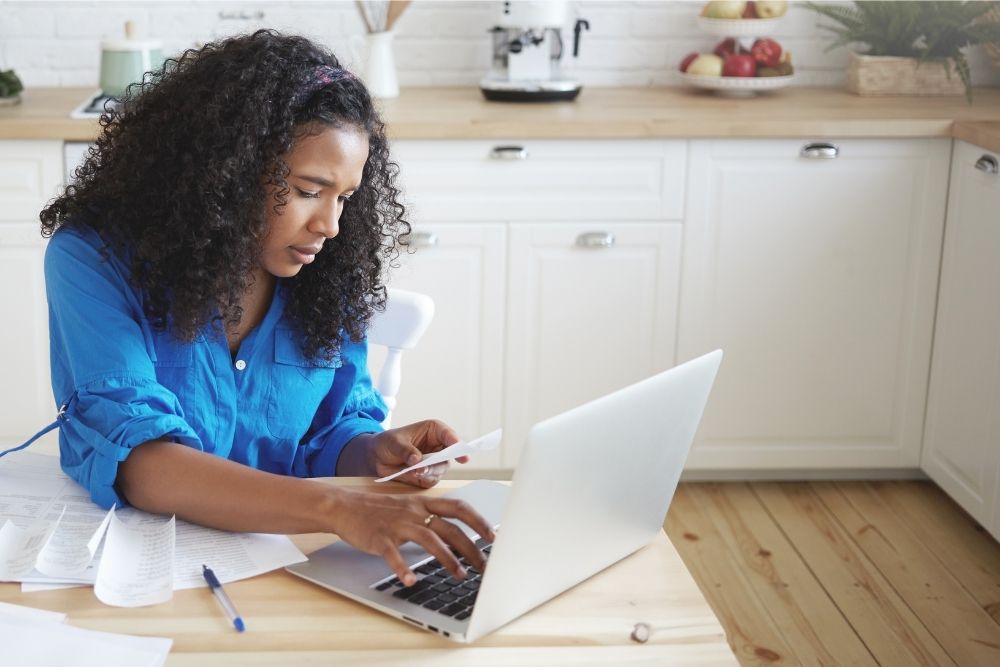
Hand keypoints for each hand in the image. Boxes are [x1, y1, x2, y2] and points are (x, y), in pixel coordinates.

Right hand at [331, 489, 493, 585]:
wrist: (345, 507)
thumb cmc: (379, 510)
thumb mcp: (409, 508)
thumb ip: (430, 518)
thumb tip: (456, 537)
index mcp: (423, 503)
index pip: (459, 508)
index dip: (478, 521)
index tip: (493, 537)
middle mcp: (415, 512)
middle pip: (451, 529)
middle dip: (472, 549)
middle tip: (485, 566)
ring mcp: (398, 524)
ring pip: (430, 540)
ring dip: (448, 559)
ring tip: (460, 576)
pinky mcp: (380, 538)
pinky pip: (394, 554)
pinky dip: (403, 568)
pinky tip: (411, 580)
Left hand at [343, 420, 469, 487]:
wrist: (376, 457)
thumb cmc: (387, 442)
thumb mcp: (394, 442)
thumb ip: (406, 450)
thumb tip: (417, 460)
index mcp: (434, 431)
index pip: (449, 435)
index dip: (456, 443)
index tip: (461, 453)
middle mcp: (438, 447)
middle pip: (449, 456)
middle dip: (439, 463)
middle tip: (427, 467)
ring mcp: (434, 462)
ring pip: (441, 470)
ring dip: (429, 473)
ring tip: (415, 472)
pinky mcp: (427, 475)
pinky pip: (431, 480)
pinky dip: (423, 480)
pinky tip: (412, 476)